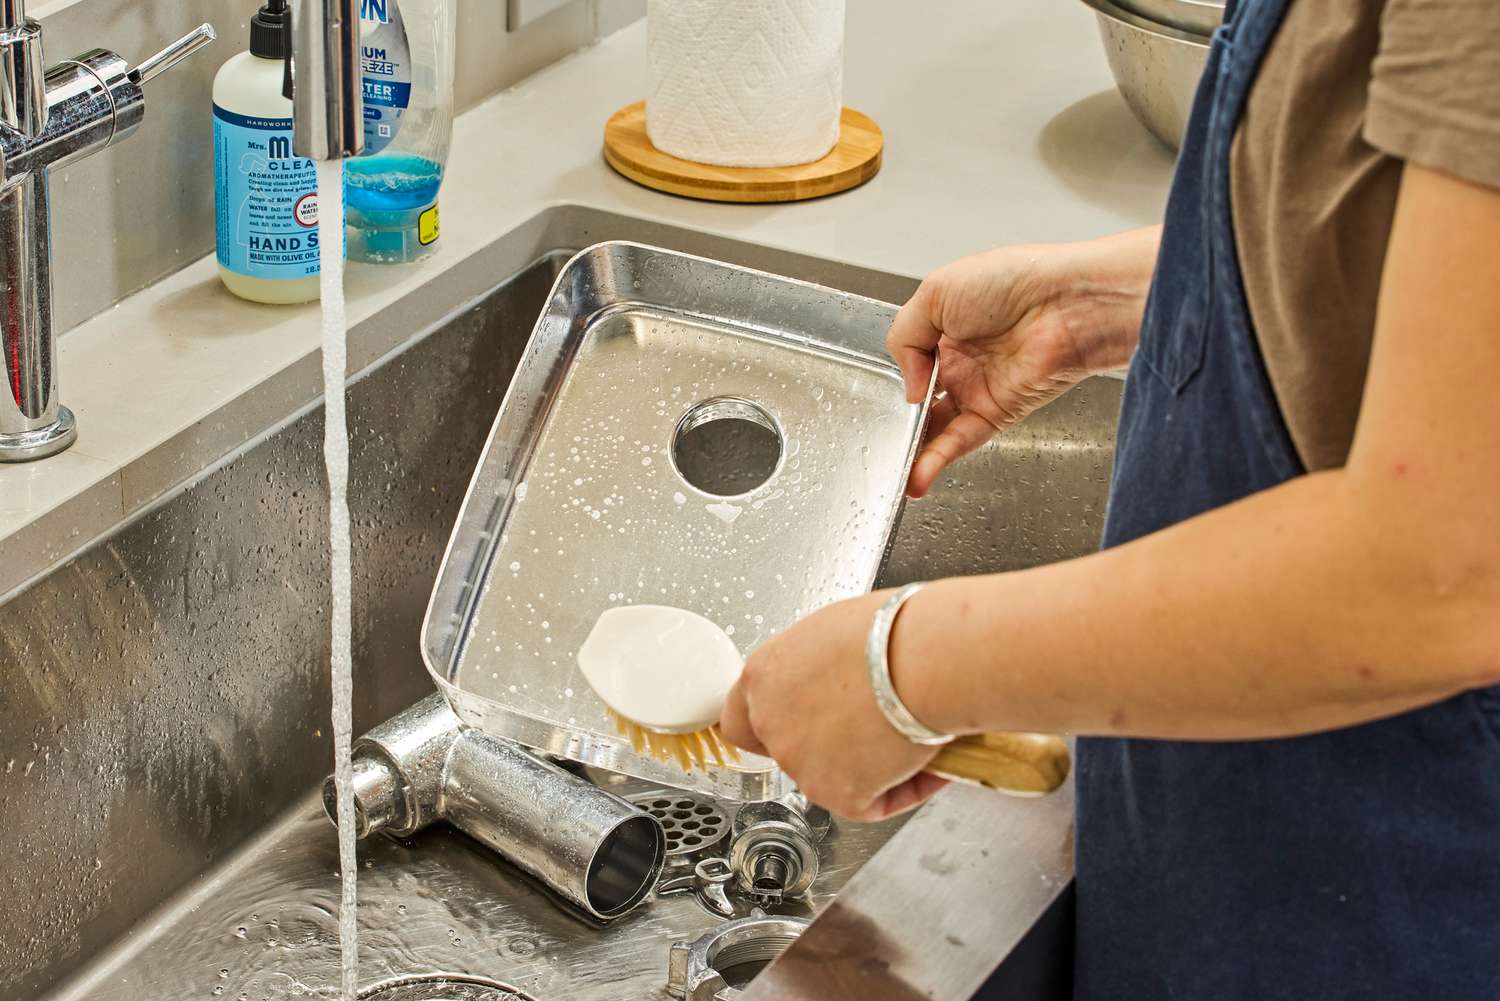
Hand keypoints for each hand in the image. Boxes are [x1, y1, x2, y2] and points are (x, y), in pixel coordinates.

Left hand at [719, 590, 949, 821]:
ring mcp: (800, 762)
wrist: (925, 658)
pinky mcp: (837, 795)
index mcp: (765, 675)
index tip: (799, 725)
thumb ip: (817, 668)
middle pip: (789, 750)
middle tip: (868, 730)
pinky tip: (924, 761)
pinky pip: (871, 802)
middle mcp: (771, 721)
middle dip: (825, 746)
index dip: (775, 725)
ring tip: (909, 737)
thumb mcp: (835, 634)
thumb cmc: (893, 632)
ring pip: (832, 778)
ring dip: (866, 766)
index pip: (742, 719)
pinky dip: (902, 787)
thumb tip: (841, 684)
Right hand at [888, 228, 1159, 496]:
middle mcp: (963, 360)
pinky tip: (916, 476)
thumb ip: (904, 338)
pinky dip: (937, 462)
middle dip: (899, 423)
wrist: (1069, 303)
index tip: (875, 392)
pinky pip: (961, 442)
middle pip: (921, 402)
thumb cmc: (1016, 279)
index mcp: (946, 326)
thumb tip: (909, 388)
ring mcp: (980, 389)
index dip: (894, 378)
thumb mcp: (935, 292)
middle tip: (879, 438)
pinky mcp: (998, 414)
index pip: (910, 361)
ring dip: (914, 451)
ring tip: (889, 470)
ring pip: (937, 429)